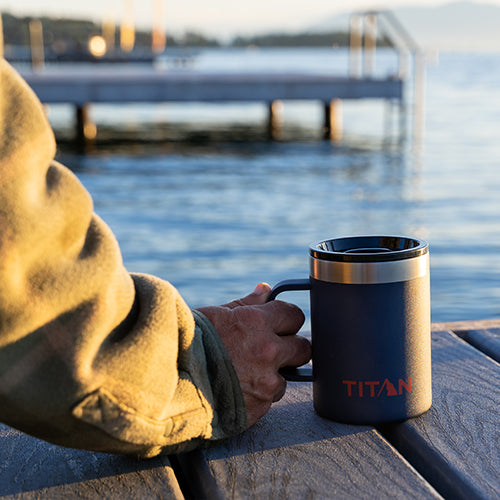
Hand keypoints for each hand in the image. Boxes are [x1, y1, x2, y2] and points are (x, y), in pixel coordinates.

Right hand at [196, 283, 310, 427]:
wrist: (167, 382)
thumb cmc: (188, 343)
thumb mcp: (216, 315)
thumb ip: (246, 304)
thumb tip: (265, 290)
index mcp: (257, 322)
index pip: (294, 315)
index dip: (287, 320)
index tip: (282, 324)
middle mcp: (267, 351)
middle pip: (303, 349)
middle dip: (291, 348)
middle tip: (275, 350)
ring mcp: (265, 382)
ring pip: (285, 378)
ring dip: (272, 376)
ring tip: (245, 374)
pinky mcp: (258, 407)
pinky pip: (268, 400)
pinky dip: (257, 396)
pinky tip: (237, 390)